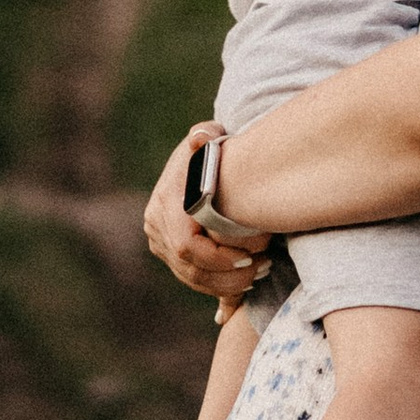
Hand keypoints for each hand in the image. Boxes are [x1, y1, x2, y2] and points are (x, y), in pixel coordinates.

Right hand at [145, 124, 271, 298]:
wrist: (195, 160)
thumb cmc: (210, 150)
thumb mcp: (210, 138)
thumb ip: (206, 135)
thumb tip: (200, 139)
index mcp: (167, 202)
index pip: (186, 245)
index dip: (217, 257)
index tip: (248, 256)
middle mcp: (157, 224)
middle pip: (189, 268)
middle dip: (227, 276)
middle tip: (262, 268)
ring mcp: (160, 240)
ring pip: (191, 277)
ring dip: (226, 283)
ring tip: (260, 273)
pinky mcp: (168, 252)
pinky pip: (191, 277)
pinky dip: (218, 284)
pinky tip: (246, 280)